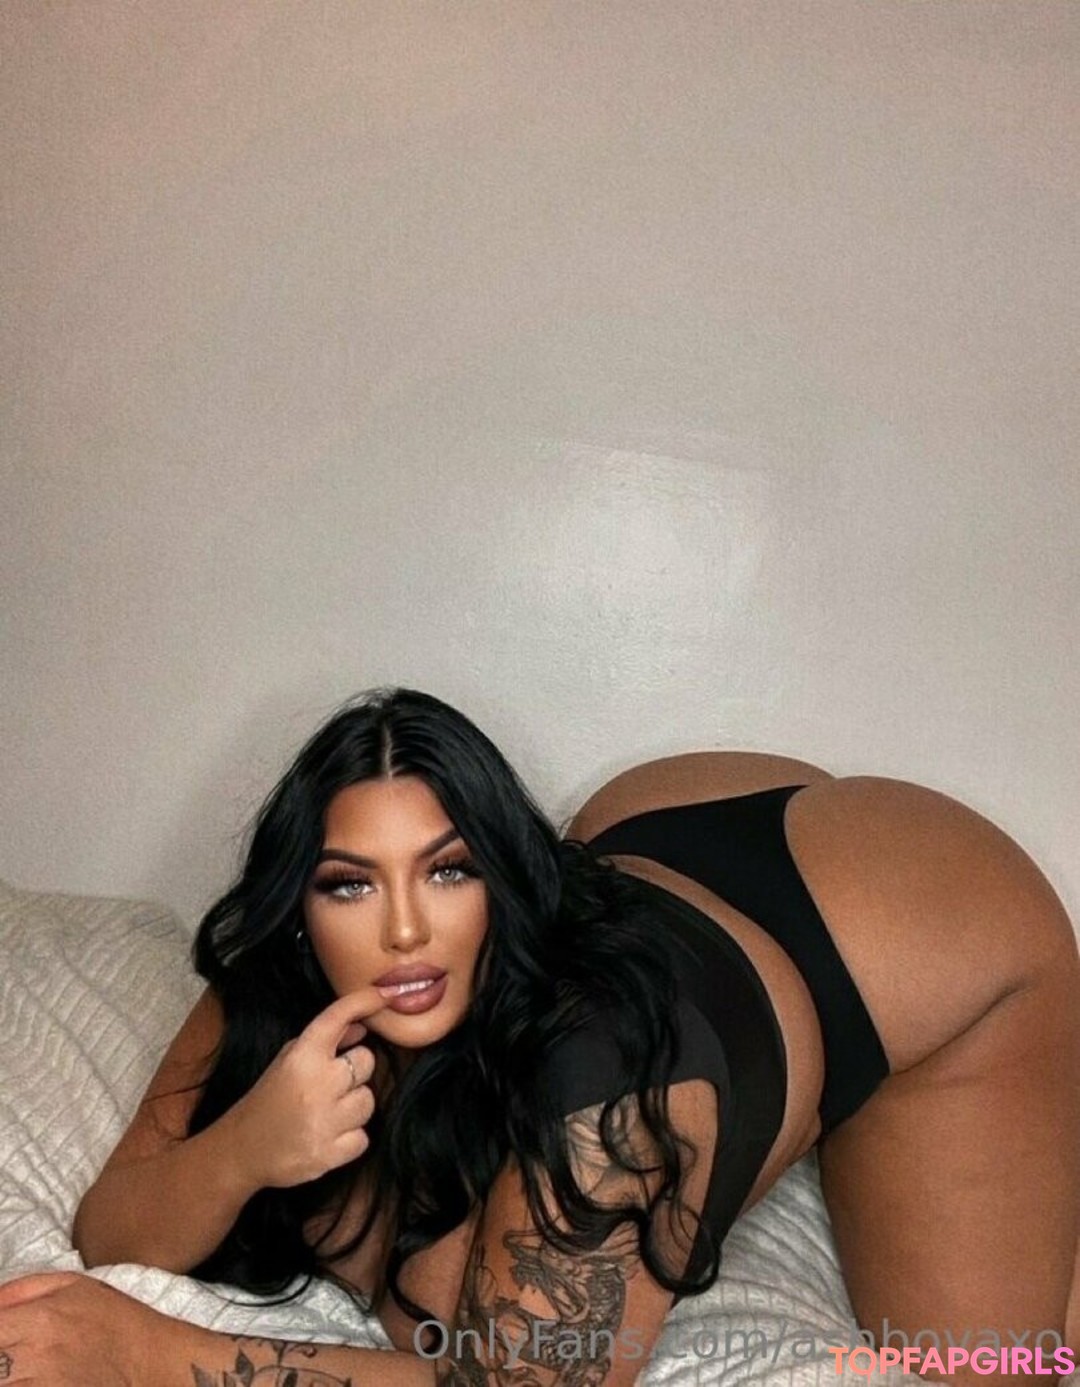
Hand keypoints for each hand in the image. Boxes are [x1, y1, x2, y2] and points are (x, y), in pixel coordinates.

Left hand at [0, 1272, 185, 1385]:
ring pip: (5, 1384)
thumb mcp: (74, 1285)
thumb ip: (22, 1289)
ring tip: (20, 1370)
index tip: (2, 1340)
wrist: (153, 1362)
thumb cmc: (115, 1322)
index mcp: (41, 1318)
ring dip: (9, 1377)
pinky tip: (32, 1380)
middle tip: (10, 1357)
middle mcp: (38, 1354)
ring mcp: (46, 1386)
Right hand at [228, 988, 384, 1189]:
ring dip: (353, 1107)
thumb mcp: (288, 1059)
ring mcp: (324, 1121)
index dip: (364, 1001)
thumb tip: (362, 1028)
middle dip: (354, 1071)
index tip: (384, 995)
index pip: (338, 1018)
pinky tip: (328, 1136)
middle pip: (367, 1061)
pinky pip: (363, 1138)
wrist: (242, 1150)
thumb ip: (326, 1041)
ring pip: (369, 1101)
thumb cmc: (268, 1099)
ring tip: (328, 1113)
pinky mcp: (329, 1154)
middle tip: (332, 1084)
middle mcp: (316, 1084)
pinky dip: (350, 1139)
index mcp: (301, 1057)